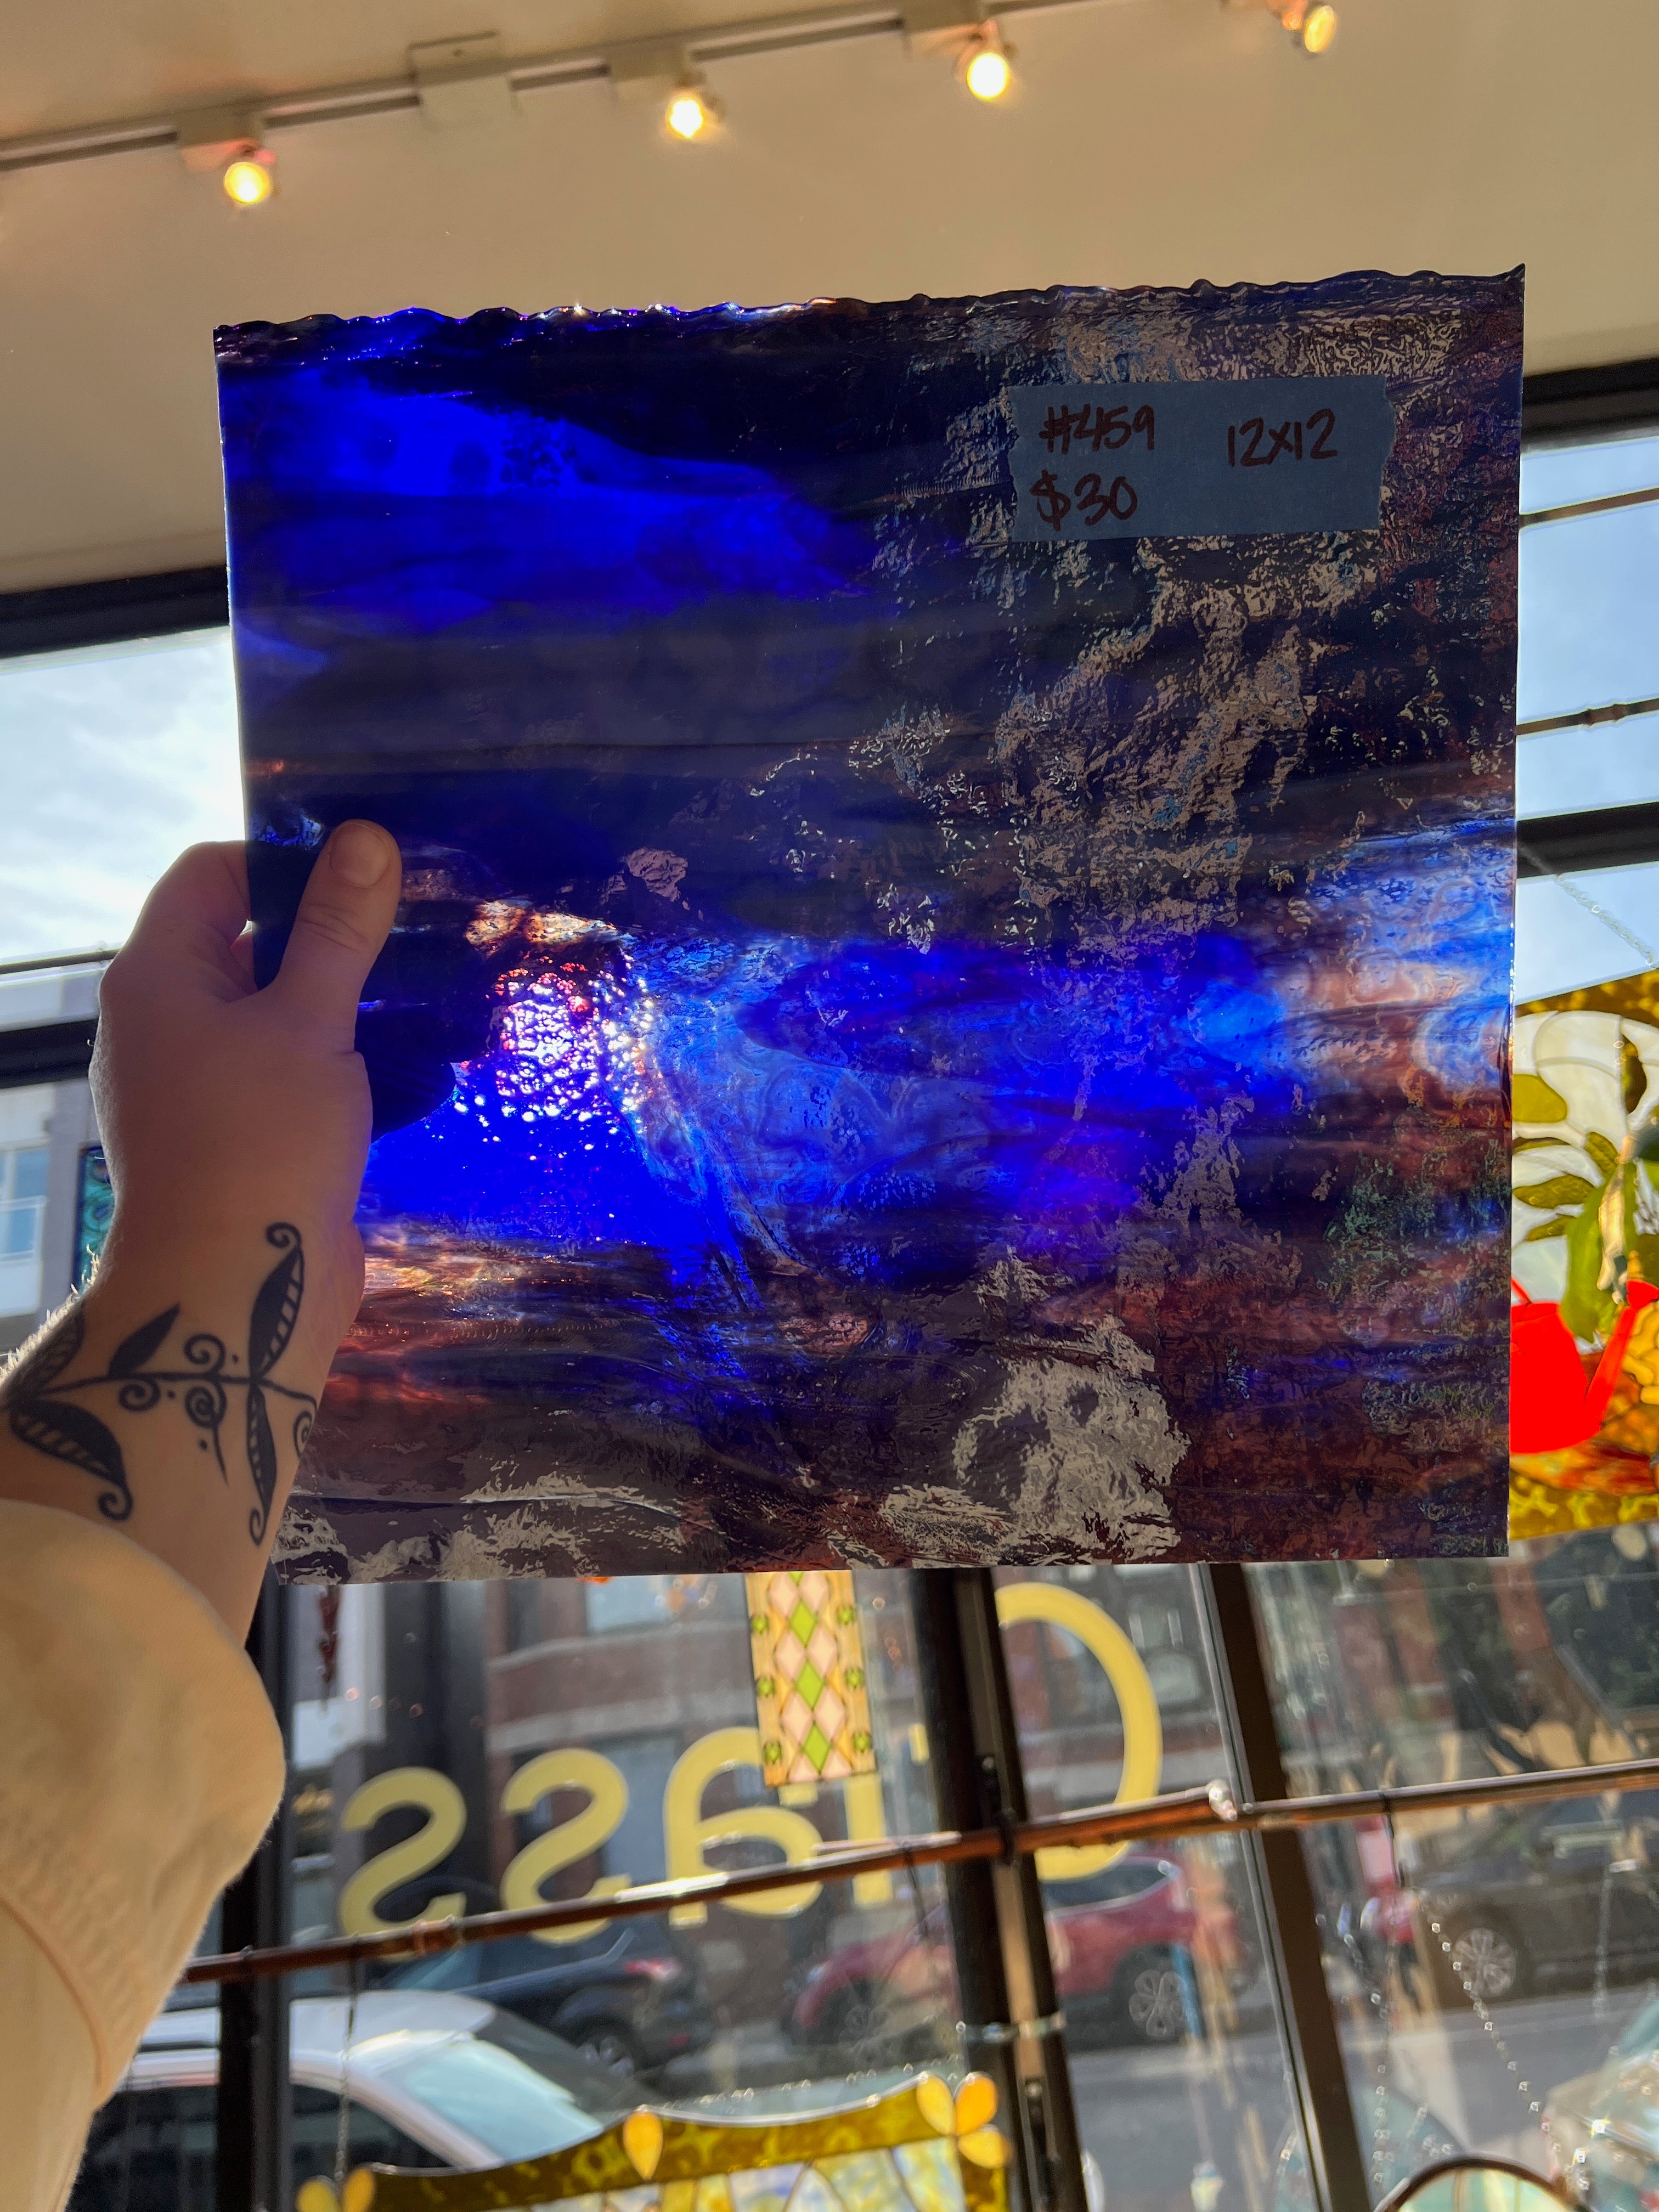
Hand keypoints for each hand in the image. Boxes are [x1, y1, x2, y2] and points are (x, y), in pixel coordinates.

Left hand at [93, 825, 401, 1362]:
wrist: (232, 1290)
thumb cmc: (259, 1142)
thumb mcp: (309, 1021)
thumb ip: (338, 930)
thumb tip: (364, 838)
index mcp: (158, 977)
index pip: (210, 875)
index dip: (282, 859)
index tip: (365, 874)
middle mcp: (164, 1023)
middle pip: (245, 941)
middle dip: (326, 932)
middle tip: (413, 925)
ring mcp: (198, 1084)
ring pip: (272, 1012)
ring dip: (340, 1000)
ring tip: (421, 991)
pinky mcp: (238, 1136)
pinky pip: (285, 1072)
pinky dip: (335, 1059)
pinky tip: (404, 1064)